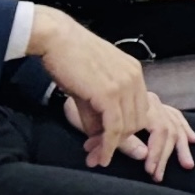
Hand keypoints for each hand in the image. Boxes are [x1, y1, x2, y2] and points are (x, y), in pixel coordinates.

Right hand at [25, 8, 147, 165]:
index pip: (139, 108)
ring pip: (128, 127)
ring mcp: (124, 85)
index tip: (106, 144)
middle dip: (120, 141)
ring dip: (112, 146)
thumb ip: (96, 110)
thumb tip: (98, 135)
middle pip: (138, 120)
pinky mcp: (110, 93)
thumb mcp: (89, 85)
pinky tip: (101, 156)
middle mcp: (134, 77)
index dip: (125, 130)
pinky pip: (115, 127)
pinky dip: (109, 145)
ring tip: (95, 156)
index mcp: (133, 72)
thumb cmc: (68, 57)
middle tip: (98, 154)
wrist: (56, 38)